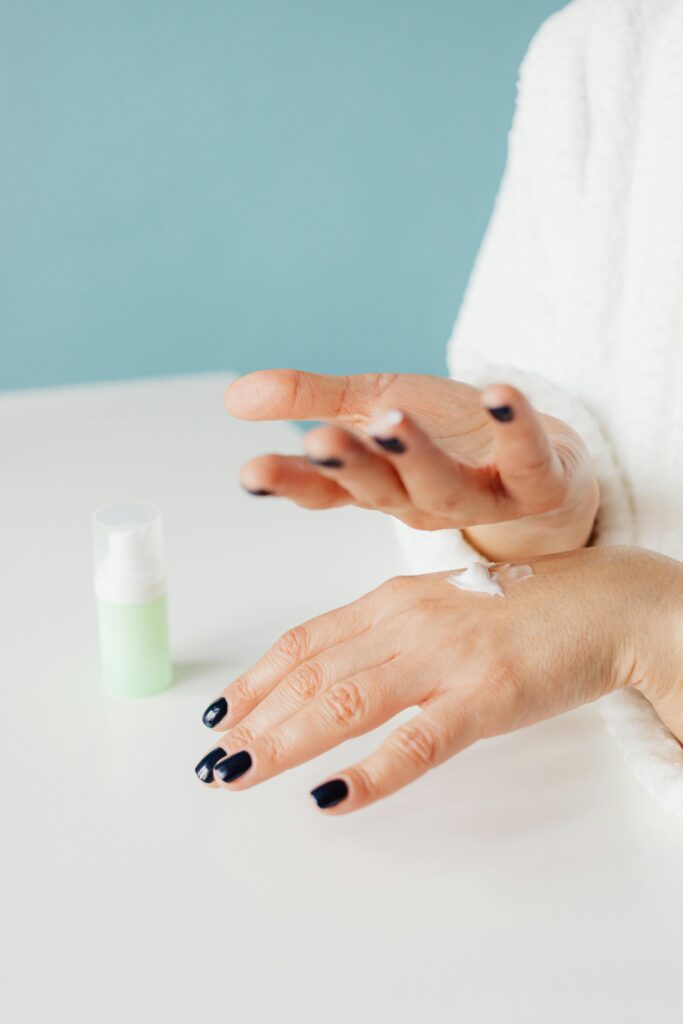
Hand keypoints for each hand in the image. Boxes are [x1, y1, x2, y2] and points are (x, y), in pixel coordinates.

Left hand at [195, 546, 682, 812]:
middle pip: (312, 674)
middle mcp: (406, 620)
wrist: (602, 602)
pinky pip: (417, 740)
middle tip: (214, 760)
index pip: (304, 641)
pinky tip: (332, 797)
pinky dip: (370, 771)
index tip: (221, 715)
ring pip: (346, 701)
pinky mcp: (485, 695)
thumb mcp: (437, 608)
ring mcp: (444, 657)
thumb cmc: (519, 609)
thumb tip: (327, 674)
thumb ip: (383, 635)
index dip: (255, 680)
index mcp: (391, 599)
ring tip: (240, 773)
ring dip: (284, 741)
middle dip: (254, 720)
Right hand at [226, 369, 598, 560]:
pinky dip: (516, 427)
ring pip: (443, 485)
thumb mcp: (374, 407)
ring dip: (416, 454)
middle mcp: (422, 499)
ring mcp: (480, 496)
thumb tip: (234, 397)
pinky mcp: (536, 483)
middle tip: (322, 442)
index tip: (251, 472)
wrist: (544, 471)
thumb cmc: (451, 438)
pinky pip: (526, 459)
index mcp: (380, 485)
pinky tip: (500, 393)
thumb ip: (312, 400)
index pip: (326, 489)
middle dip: (351, 466)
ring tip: (393, 419)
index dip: (291, 483)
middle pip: (380, 489)